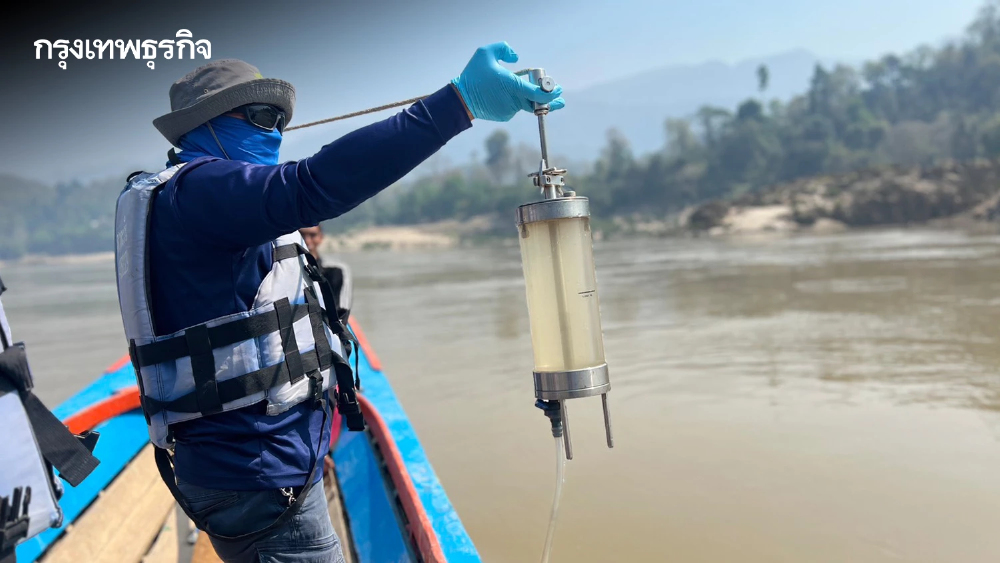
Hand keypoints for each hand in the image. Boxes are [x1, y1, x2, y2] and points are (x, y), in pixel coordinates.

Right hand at [451, 42, 565, 121]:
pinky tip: (505, 94)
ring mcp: (510, 110)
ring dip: (528, 97)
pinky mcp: (505, 116)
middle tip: (559, 97)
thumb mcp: (485, 52)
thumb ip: (504, 48)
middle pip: (538, 103)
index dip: (552, 93)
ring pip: (525, 103)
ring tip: (525, 89)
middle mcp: (514, 100)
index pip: (538, 94)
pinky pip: (515, 107)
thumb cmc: (473, 75)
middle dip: (551, 101)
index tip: (559, 88)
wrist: (461, 99)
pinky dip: (515, 101)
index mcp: (512, 85)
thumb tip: (517, 58)